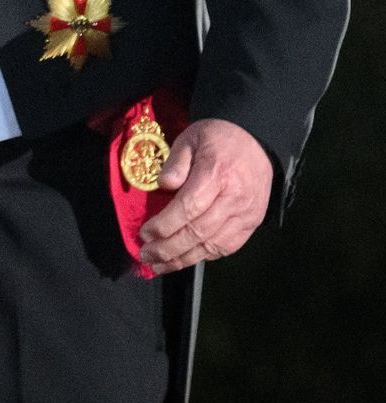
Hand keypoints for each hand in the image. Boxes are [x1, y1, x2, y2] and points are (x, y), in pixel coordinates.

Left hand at [137, 117, 273, 274]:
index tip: (145, 233)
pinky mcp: (252, 223)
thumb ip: (175, 162)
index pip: (188, 208)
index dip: (164, 225)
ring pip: (213, 245)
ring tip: (159, 264)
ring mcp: (246, 214)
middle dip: (169, 248)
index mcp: (217, 175)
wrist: (256, 141)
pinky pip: (227, 247)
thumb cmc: (217, 139)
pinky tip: (185, 259)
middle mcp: (234, 199)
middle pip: (199, 232)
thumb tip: (163, 186)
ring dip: (184, 259)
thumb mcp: (191, 138)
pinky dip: (205, 255)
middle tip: (146, 254)